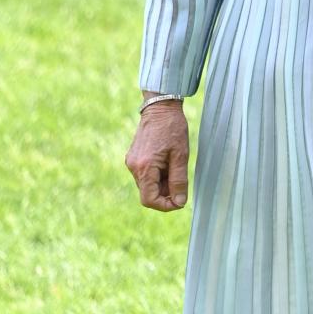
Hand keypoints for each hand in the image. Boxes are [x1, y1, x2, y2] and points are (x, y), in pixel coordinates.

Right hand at [125, 97, 188, 212]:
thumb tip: (180, 202)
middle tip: (181, 180)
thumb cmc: (172, 128)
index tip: (180, 201)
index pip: (149, 200)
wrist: (160, 107)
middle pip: (148, 193)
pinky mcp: (133, 157)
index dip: (165, 206)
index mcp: (144, 167)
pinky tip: (167, 161)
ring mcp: (131, 162)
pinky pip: (144, 174)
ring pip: (147, 184)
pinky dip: (157, 175)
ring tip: (175, 165)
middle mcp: (133, 167)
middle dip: (165, 193)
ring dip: (162, 183)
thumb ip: (179, 180)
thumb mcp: (180, 155)